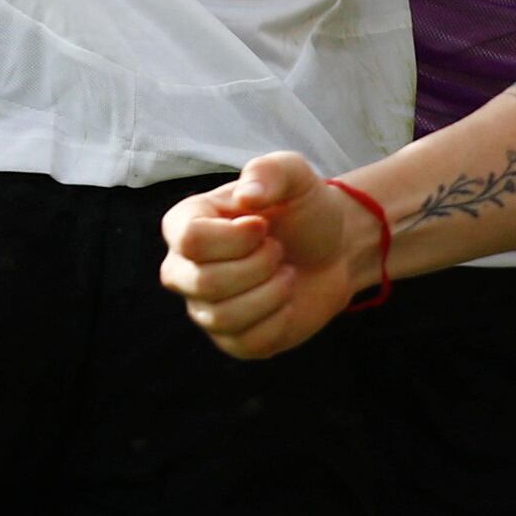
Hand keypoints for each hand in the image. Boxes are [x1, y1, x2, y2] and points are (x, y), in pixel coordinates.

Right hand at [160, 154, 371, 359]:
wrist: (332, 251)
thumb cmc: (303, 210)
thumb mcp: (295, 176)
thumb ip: (270, 172)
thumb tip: (246, 198)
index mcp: (186, 223)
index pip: (189, 239)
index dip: (236, 237)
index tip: (264, 225)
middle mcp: (183, 268)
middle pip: (204, 282)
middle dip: (258, 266)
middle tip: (278, 250)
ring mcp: (204, 308)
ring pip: (223, 317)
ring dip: (271, 293)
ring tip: (285, 273)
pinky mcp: (230, 339)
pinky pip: (247, 343)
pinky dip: (279, 321)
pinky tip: (285, 300)